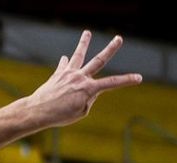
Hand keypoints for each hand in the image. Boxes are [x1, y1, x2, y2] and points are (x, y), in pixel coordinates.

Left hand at [24, 31, 141, 128]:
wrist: (37, 111)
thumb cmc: (59, 116)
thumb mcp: (80, 112)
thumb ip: (87, 99)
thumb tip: (86, 88)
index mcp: (88, 88)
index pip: (112, 83)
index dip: (127, 80)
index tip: (139, 78)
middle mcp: (80, 77)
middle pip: (98, 60)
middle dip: (110, 49)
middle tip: (118, 38)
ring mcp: (68, 74)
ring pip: (78, 55)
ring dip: (83, 43)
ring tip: (86, 32)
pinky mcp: (57, 74)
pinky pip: (63, 66)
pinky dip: (66, 62)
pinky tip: (66, 58)